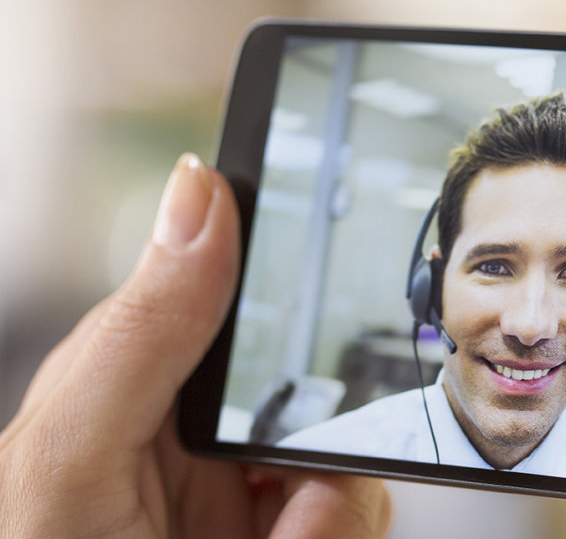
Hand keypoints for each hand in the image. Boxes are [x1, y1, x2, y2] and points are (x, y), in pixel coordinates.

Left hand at [0, 155, 391, 537]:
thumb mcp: (72, 452)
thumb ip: (141, 330)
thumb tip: (199, 193)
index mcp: (153, 385)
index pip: (252, 305)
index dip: (303, 293)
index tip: (331, 301)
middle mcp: (214, 442)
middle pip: (328, 398)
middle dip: (323, 448)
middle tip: (281, 493)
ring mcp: (260, 505)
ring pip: (358, 473)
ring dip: (329, 518)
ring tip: (273, 538)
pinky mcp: (299, 538)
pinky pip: (360, 523)